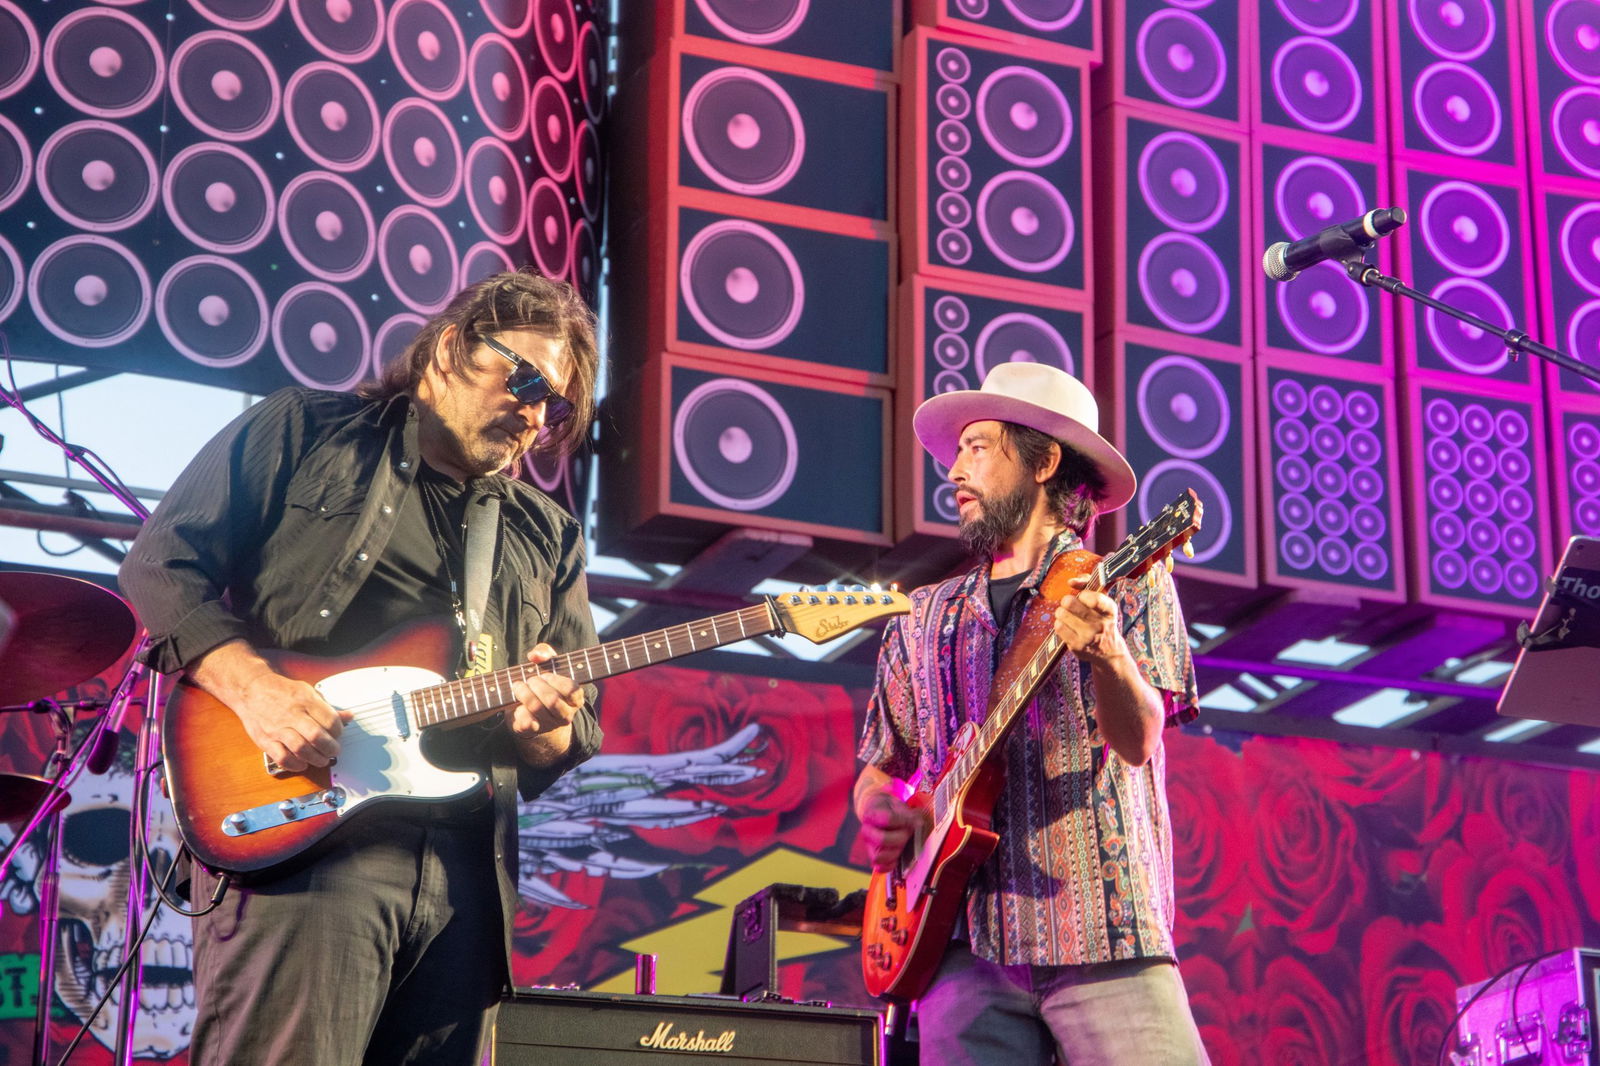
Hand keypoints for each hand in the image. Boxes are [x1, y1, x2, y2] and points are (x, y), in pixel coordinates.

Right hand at [230, 670, 348, 772]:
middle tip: (334, 751)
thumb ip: (326, 707)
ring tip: (322, 759)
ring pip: (300, 749)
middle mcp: (291, 715)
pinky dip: (295, 764)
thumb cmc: (281, 691)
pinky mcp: (265, 740)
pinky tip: (302, 763)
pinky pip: (282, 757)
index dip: (338, 731)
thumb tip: (348, 717)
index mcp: (305, 701)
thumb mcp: (307, 691)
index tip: (338, 735)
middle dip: (330, 748)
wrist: (251, 689)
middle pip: (316, 736)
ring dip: (315, 759)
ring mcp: (277, 729)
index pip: (329, 720)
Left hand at [508, 643, 584, 764]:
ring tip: (518, 686)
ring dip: (524, 693)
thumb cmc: (544, 682)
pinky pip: (526, 722)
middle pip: (552, 700)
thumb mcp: (547, 664)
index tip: (545, 675)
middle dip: (536, 685)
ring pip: (536, 708)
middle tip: (530, 680)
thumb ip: (544, 652)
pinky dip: (519, 712)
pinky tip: (518, 706)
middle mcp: (566, 714)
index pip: (572, 690)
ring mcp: (550, 725)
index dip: (556, 681)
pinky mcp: (533, 731)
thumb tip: (535, 656)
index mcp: (575, 699)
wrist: (533, 711)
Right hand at [856, 789, 925, 871]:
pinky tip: (898, 858)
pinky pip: (880, 867)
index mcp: (871, 815)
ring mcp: (869, 845)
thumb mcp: (897, 806)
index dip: (905, 821)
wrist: (875, 811)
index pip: (888, 820)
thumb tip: (918, 823)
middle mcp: (867, 831)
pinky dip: (890, 865)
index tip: (916, 821)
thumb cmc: (888, 810)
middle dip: (901, 838)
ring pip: (880, 856)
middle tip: (909, 833)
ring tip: (903, 845)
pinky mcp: (873, 856)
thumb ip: (908, 814)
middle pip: (883, 840)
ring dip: (896, 852)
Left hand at [1052, 575, 1130, 665]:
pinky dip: (1060, 623)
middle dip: (1067, 601)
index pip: (1094, 598)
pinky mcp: (1076, 646)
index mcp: (1109, 610)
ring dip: (1062, 612)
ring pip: (1061, 613)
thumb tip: (1071, 581)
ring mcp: (1088, 637)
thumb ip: (1088, 584)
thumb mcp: (1103, 601)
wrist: (1109, 651)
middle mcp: (1100, 624)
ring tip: (1069, 616)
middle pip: (1070, 603)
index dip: (1083, 594)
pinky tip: (1067, 626)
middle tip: (1071, 605)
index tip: (1083, 597)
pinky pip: (1058, 626)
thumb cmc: (1101, 619)